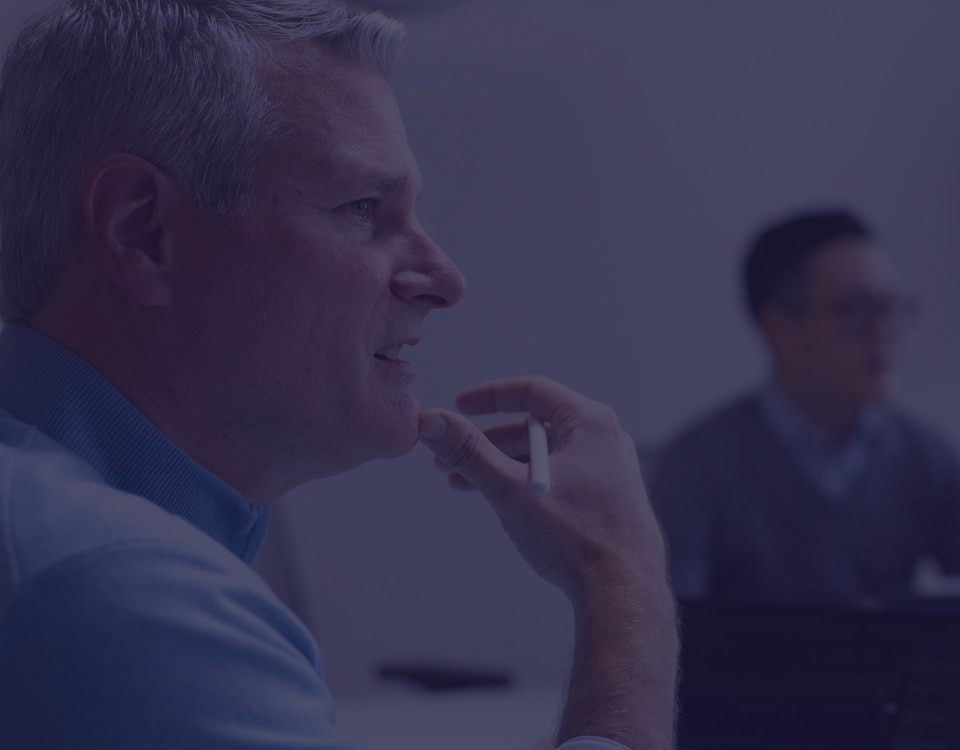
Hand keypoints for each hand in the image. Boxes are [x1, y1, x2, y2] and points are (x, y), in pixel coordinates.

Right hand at [417, 375, 666, 604]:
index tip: (458, 406)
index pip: (532, 391)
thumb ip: (468, 452)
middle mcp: (605, 440)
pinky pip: (559, 478)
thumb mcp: (509, 490)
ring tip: (464, 485)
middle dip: (487, 442)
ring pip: (544, 456)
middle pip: (534, 426)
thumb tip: (431, 422)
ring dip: (502, 467)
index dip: (489, 396)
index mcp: (590, 422)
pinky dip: (525, 485)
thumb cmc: (575, 537)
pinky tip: (504, 506)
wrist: (622, 593)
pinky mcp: (607, 500)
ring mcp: (609, 471)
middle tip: (449, 458)